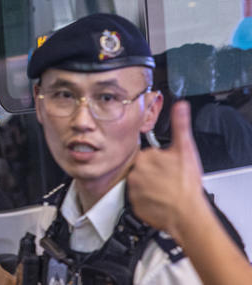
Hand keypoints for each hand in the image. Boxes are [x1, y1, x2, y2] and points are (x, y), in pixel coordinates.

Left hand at [127, 101, 204, 239]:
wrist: (187, 215)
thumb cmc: (187, 185)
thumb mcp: (186, 150)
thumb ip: (181, 125)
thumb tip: (180, 106)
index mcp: (144, 157)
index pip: (149, 156)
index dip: (160, 162)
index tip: (169, 169)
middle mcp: (134, 172)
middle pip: (144, 170)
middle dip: (155, 174)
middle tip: (169, 181)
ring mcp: (133, 190)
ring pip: (141, 185)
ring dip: (151, 188)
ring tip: (166, 192)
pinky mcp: (135, 205)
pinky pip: (140, 201)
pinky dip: (148, 202)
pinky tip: (161, 202)